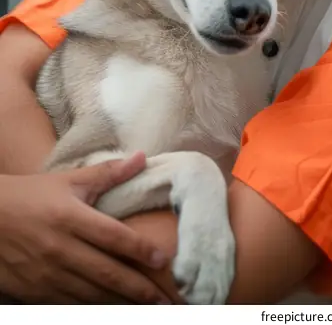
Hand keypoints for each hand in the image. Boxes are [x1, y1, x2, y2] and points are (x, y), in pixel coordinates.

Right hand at [0, 153, 173, 302]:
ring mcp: (47, 275)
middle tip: (165, 299)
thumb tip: (142, 157)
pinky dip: (94, 310)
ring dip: (120, 304)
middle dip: (139, 288)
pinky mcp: (36, 292)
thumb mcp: (68, 180)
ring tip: (147, 309)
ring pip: (91, 296)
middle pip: (107, 273)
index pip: (114, 237)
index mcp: (70, 217)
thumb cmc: (31, 195)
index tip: (163, 259)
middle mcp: (60, 249)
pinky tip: (113, 310)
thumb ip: (108, 173)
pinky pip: (71, 306)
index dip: (140, 249)